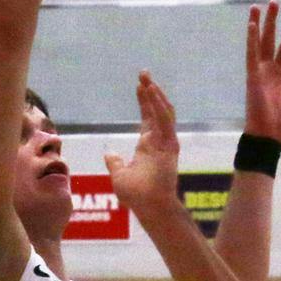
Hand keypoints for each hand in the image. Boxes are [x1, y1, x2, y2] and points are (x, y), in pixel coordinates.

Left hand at [104, 73, 180, 220]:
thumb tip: (110, 154)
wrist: (149, 206)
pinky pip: (165, 122)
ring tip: (147, 79)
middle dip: (150, 92)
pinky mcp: (170, 146)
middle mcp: (159, 141)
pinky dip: (159, 107)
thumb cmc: (137, 196)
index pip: (148, 117)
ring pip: (164, 113)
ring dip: (155, 95)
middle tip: (143, 73)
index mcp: (149, 146)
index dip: (144, 101)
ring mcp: (166, 143)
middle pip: (157, 110)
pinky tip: (152, 93)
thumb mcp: (120, 175)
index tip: (139, 85)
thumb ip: (116, 163)